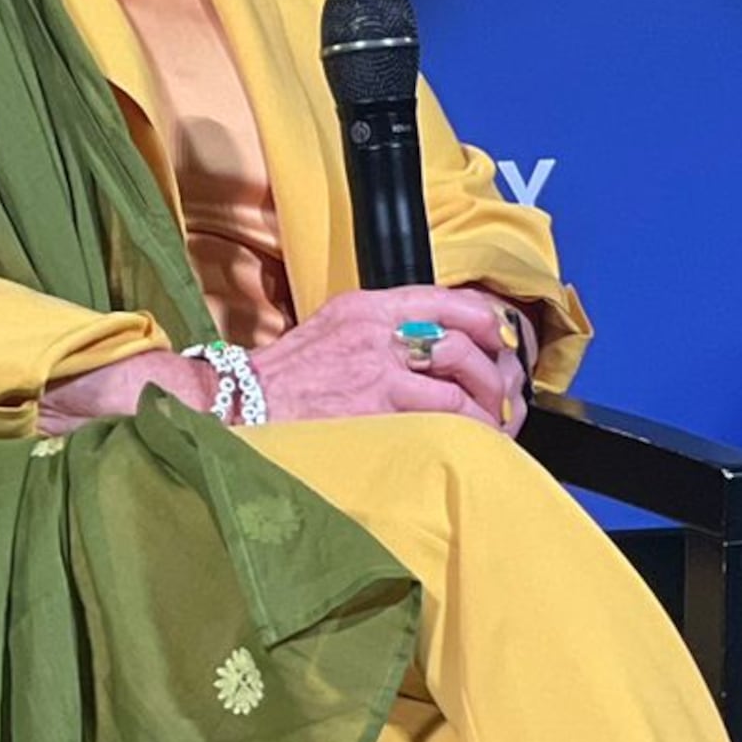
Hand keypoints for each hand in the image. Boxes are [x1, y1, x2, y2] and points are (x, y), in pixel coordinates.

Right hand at [252, 286, 524, 429]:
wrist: (236, 403)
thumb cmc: (284, 377)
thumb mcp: (333, 330)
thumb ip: (381, 330)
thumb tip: (438, 345)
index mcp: (368, 307)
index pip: (447, 299)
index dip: (487, 321)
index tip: (504, 342)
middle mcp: (376, 331)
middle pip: (463, 342)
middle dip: (495, 374)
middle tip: (505, 397)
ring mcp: (376, 371)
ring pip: (460, 384)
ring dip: (486, 408)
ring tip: (493, 425)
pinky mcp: (375, 409)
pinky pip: (441, 418)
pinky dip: (466, 431)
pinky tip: (472, 443)